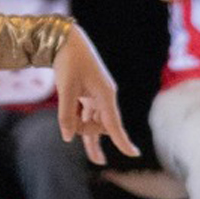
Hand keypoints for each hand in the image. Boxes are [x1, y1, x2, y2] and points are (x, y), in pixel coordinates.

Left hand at [52, 25, 136, 163]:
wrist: (66, 38)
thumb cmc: (68, 62)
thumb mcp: (65, 89)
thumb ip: (66, 114)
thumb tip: (69, 138)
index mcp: (105, 95)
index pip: (114, 124)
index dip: (122, 141)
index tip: (134, 154)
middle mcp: (104, 95)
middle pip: (102, 124)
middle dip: (92, 137)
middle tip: (97, 160)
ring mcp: (97, 93)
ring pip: (94, 120)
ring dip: (87, 133)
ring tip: (96, 158)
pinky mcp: (87, 90)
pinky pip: (86, 111)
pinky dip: (79, 119)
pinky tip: (75, 129)